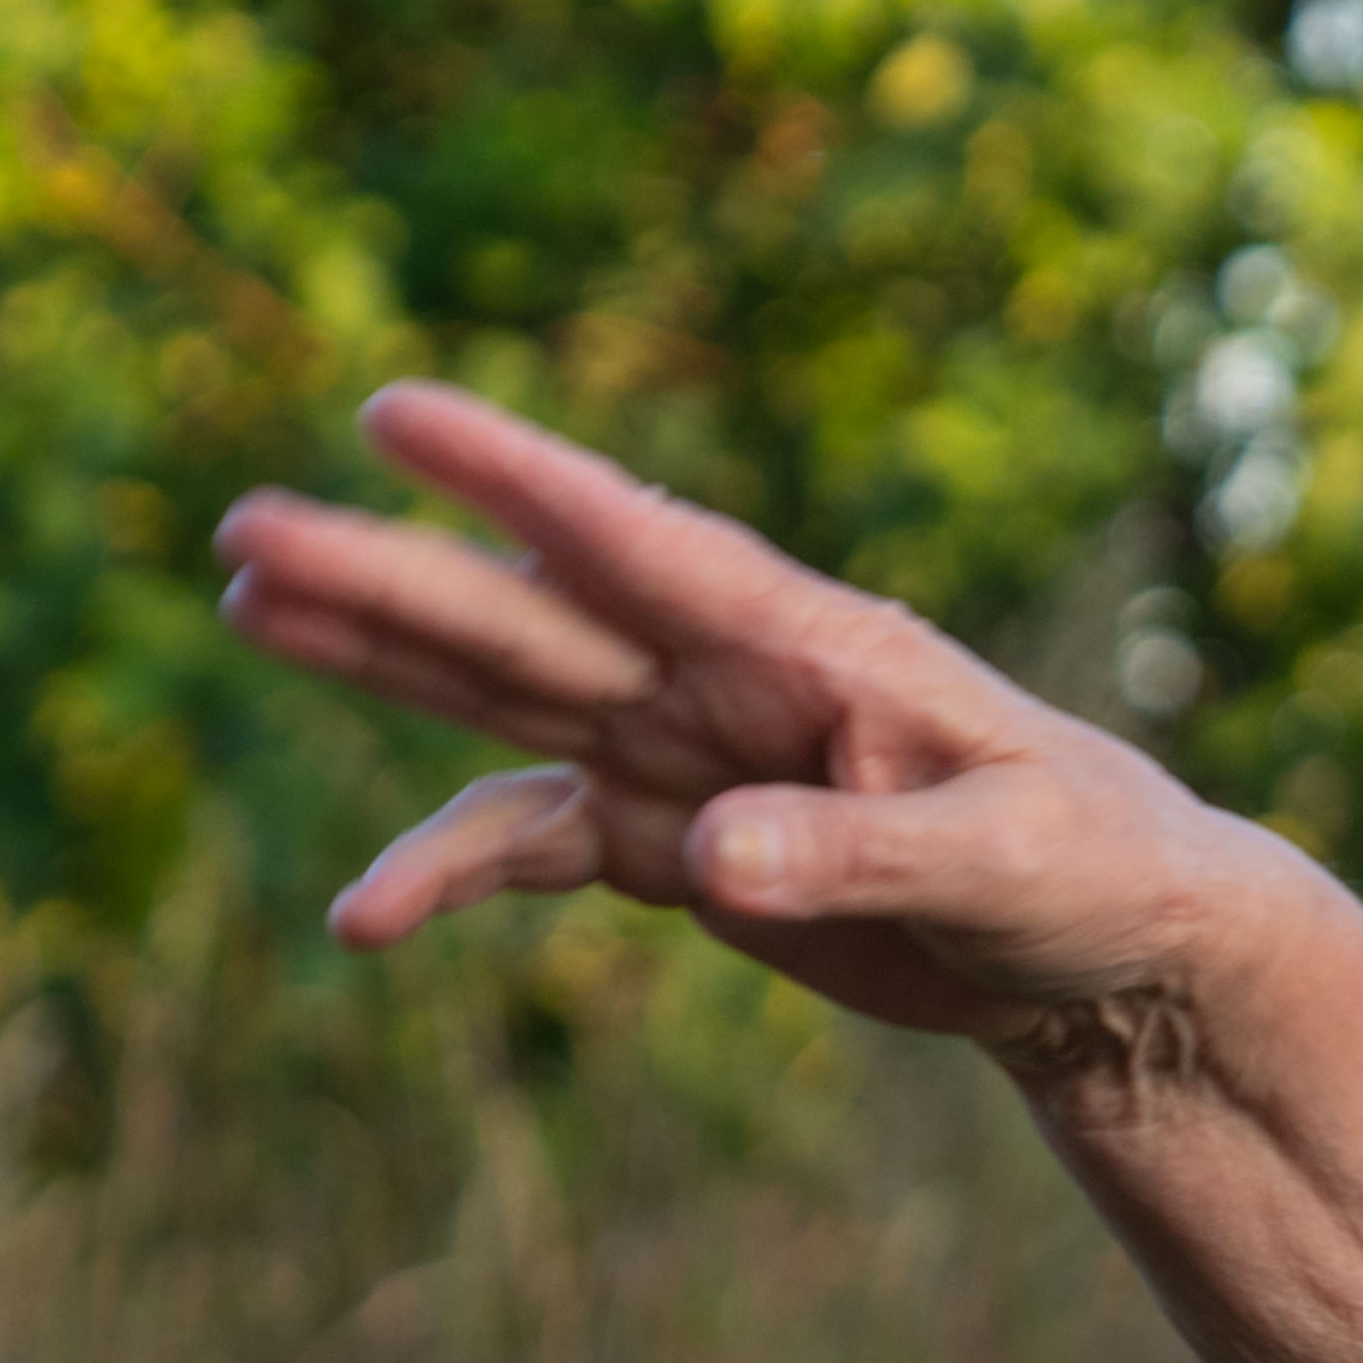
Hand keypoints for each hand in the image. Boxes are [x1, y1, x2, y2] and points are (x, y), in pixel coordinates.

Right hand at [214, 383, 1362, 1362]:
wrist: (1122, 950)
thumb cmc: (1096, 872)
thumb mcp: (1001, 867)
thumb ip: (861, 860)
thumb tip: (714, 863)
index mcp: (815, 646)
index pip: (647, 544)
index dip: (522, 480)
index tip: (396, 412)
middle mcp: (733, 682)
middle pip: (535, 616)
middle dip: (393, 576)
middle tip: (240, 528)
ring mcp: (698, 757)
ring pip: (509, 697)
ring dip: (383, 658)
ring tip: (242, 603)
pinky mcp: (686, 848)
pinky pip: (539, 847)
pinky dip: (453, 871)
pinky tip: (360, 918)